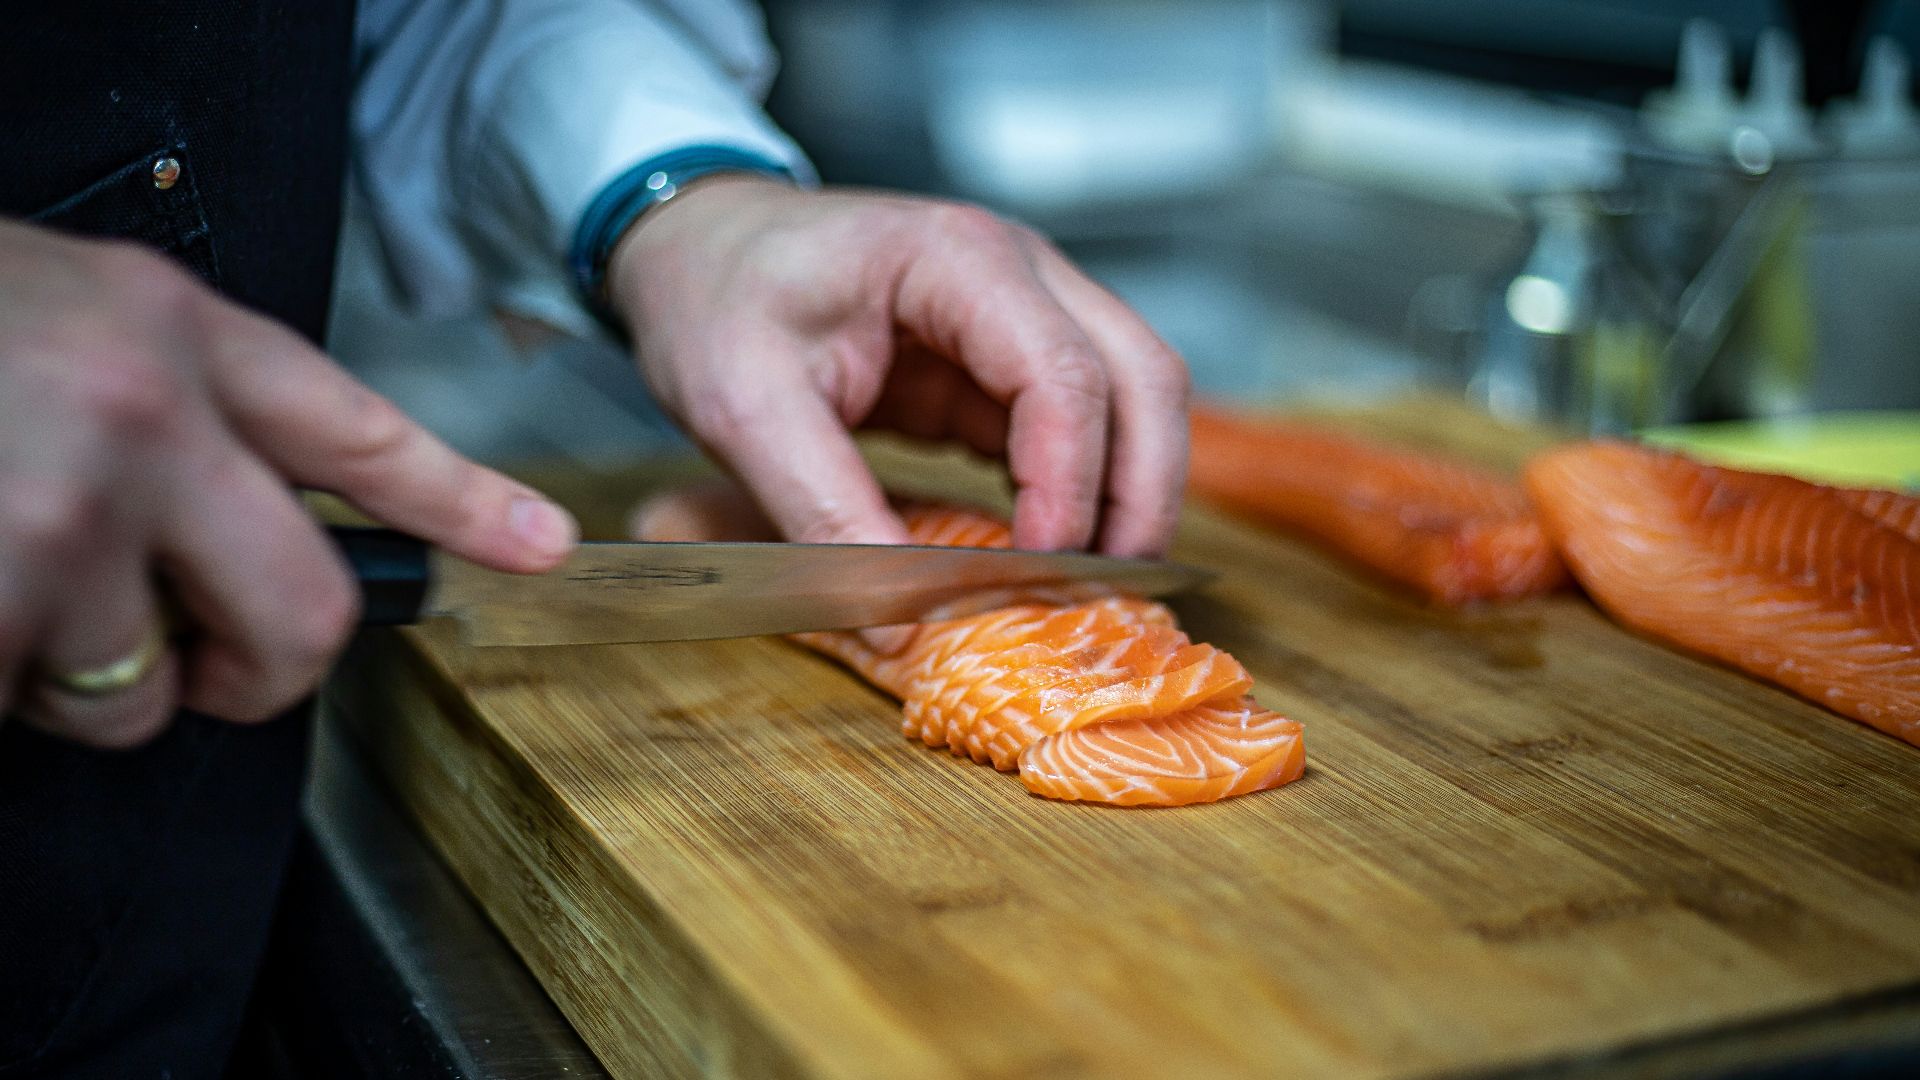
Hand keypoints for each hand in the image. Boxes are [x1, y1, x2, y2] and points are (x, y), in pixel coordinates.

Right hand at [0, 220, 577, 747]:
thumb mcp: (65, 316)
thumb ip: (173, 399)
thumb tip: (228, 515)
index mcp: (172, 330)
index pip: (362, 431)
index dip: (464, 502)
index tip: (543, 545)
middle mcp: (150, 412)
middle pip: (308, 612)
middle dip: (256, 674)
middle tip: (194, 672)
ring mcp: (73, 507)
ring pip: (139, 689)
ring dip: (68, 676)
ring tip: (0, 582)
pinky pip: (25, 706)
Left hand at [605, 177, 1189, 556]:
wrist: (700, 247)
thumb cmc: (716, 294)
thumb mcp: (744, 409)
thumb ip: (823, 513)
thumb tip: (895, 624)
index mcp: (958, 260)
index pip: (1063, 373)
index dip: (1070, 482)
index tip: (1041, 568)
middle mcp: (1019, 272)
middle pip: (1143, 377)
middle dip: (1142, 491)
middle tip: (1111, 592)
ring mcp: (1025, 312)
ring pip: (1135, 399)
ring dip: (1129, 494)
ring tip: (1093, 586)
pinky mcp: (1007, 364)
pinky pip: (1081, 429)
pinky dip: (1084, 493)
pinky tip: (1052, 557)